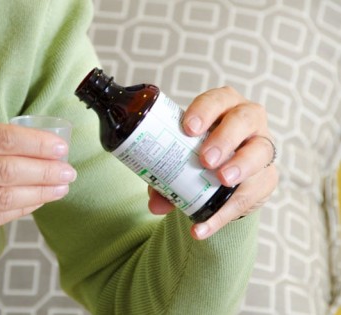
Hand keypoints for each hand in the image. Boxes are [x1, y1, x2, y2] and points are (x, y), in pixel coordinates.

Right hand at [0, 120, 75, 257]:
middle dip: (45, 171)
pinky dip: (18, 210)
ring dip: (39, 193)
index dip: (37, 143)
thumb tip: (28, 147)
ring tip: (59, 188)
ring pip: (3, 198)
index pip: (0, 139)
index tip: (60, 146)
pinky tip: (34, 202)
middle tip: (68, 171)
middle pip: (7, 171)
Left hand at [148, 86, 277, 239]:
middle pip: (245, 119)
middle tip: (206, 159)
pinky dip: (224, 214)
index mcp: (223, 107)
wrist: (219, 179)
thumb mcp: (179, 158)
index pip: (218, 99)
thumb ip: (163, 177)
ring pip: (260, 151)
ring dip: (241, 166)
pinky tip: (203, 228)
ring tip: (222, 180)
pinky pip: (252, 194)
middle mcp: (248, 122)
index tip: (188, 128)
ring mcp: (261, 148)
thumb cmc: (196, 154)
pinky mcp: (267, 178)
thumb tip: (154, 202)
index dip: (205, 110)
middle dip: (225, 138)